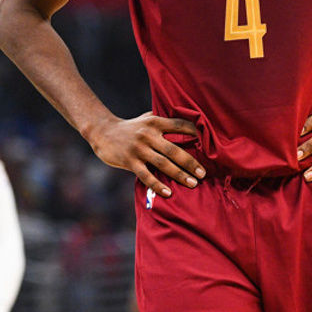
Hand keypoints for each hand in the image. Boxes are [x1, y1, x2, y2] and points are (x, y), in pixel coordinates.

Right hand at [85, 112, 203, 197]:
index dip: (195, 133)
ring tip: (193, 183)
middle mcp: (148, 134)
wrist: (102, 132)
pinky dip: (158, 185)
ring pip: (163, 164)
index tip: (209, 144)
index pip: (180, 125)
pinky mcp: (129, 161)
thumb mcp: (147, 118)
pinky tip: (169, 193)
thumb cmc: (131, 127)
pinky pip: (146, 175)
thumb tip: (189, 124)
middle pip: (175, 149)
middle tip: (204, 173)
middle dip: (191, 162)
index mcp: (155, 122)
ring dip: (180, 175)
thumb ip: (164, 121)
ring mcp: (139, 148)